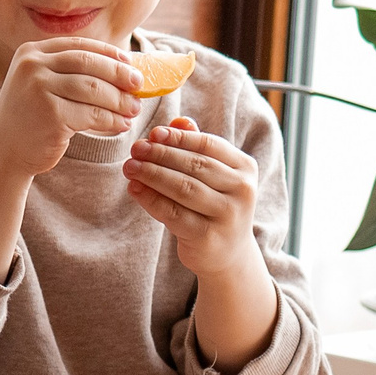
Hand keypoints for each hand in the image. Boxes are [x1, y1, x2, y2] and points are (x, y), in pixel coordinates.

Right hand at [0, 37, 142, 178]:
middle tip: (139, 85)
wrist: (3, 152)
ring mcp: (39, 89)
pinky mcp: (50, 114)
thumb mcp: (41, 85)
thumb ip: (69, 72)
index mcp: (31, 52)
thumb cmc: (30, 118)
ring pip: (93, 88)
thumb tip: (124, 67)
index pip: (79, 45)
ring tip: (133, 109)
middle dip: (119, 74)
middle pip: (89, 63)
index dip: (108, 53)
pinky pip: (92, 114)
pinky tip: (121, 124)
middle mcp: (32, 66)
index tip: (129, 63)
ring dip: (119, 100)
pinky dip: (112, 120)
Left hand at [124, 117, 260, 276]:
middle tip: (135, 149)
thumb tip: (177, 121)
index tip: (153, 133)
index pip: (209, 145)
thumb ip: (196, 147)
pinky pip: (173, 213)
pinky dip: (151, 199)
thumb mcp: (213, 175)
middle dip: (161, 154)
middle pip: (195, 165)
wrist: (228, 253)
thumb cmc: (214, 205)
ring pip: (183, 188)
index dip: (179, 138)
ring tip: (130, 167)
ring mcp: (227, 215)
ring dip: (152, 174)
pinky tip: (134, 189)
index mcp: (245, 167)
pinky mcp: (208, 237)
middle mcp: (242, 190)